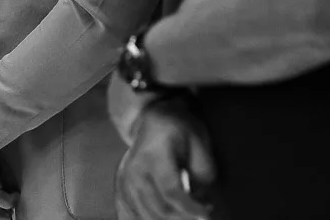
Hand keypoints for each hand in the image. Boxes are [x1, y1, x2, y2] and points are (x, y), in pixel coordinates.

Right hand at [117, 98, 214, 219]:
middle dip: (184, 217)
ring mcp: (125, 181)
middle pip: (159, 208)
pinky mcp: (123, 189)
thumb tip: (199, 200)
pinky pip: (137, 214)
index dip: (190, 208)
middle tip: (202, 213)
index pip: (170, 191)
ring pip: (148, 216)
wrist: (152, 119)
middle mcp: (135, 170)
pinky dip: (154, 219)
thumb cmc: (179, 128)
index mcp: (153, 155)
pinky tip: (171, 215)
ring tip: (189, 212)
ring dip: (172, 219)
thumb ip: (203, 172)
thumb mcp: (199, 141)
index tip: (207, 214)